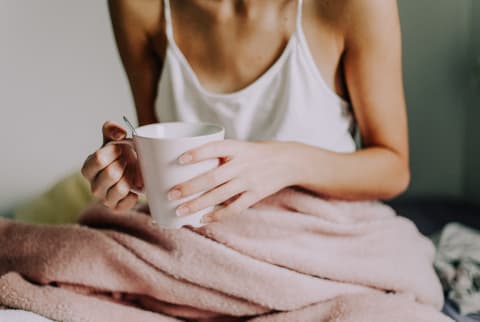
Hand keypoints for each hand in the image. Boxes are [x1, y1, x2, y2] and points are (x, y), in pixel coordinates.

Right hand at [81, 121, 142, 210]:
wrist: (135, 169)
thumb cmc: (120, 154)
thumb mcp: (114, 138)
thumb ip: (111, 129)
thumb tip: (120, 133)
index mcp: (89, 167)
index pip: (98, 159)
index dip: (113, 152)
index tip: (120, 149)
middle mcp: (94, 184)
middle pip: (110, 174)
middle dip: (124, 164)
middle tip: (127, 161)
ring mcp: (104, 198)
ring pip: (119, 189)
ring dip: (130, 178)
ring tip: (130, 174)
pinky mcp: (116, 207)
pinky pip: (125, 204)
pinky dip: (133, 195)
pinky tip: (134, 188)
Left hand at [167, 140, 293, 222]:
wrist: (289, 161)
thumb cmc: (257, 153)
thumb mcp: (241, 146)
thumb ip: (220, 154)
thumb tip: (188, 165)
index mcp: (237, 148)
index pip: (215, 148)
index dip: (197, 153)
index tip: (180, 160)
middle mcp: (242, 164)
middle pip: (212, 177)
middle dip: (189, 187)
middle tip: (170, 194)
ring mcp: (249, 181)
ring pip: (219, 196)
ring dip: (198, 205)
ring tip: (180, 211)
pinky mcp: (255, 195)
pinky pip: (234, 208)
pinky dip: (218, 215)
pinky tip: (203, 219)